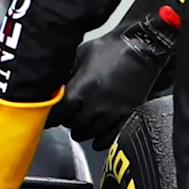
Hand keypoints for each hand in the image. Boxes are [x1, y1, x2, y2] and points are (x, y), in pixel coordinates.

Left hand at [55, 21, 164, 147]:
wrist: (141, 48)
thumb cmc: (108, 48)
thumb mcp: (80, 56)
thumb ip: (66, 75)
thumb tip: (54, 88)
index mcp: (80, 90)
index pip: (58, 114)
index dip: (51, 117)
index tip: (48, 117)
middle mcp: (95, 106)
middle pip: (73, 124)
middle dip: (67, 121)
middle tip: (66, 116)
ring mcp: (112, 113)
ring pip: (90, 132)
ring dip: (82, 130)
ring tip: (78, 126)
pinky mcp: (127, 115)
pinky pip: (111, 136)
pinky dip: (100, 140)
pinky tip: (95, 139)